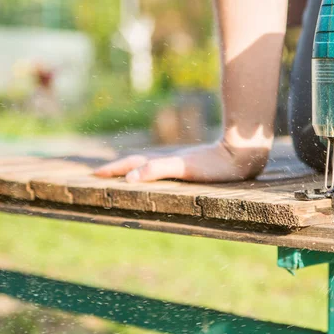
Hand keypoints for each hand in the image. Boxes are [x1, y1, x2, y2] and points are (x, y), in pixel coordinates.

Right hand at [94, 139, 269, 182]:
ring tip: (122, 174)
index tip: (94, 175)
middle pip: (137, 164)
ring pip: (149, 165)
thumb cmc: (214, 165)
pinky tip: (157, 175)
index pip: (132, 166)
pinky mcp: (191, 166)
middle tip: (100, 174)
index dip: (114, 170)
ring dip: (133, 169)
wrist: (239, 155)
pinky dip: (151, 171)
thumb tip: (130, 178)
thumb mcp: (184, 168)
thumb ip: (158, 170)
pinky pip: (163, 169)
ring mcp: (179, 163)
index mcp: (163, 162)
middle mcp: (168, 161)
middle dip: (118, 169)